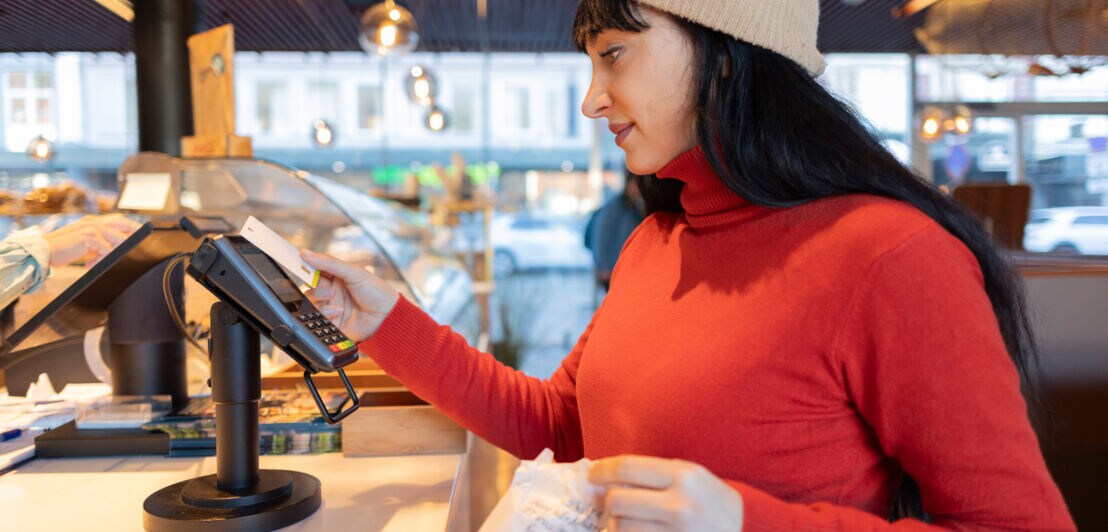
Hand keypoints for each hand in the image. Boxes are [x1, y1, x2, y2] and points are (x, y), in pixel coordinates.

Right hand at [43, 213, 140, 266]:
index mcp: (92, 221)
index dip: (131, 226)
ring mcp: (91, 228)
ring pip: (116, 238)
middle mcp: (93, 221)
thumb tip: (115, 251)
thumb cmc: (63, 250)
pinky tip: (91, 265)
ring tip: (122, 258)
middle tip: (145, 241)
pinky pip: (105, 249)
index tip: (142, 232)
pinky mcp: (88, 237)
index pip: (117, 219)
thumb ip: (99, 244)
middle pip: (122, 223)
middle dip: (134, 231)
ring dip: (119, 249)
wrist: (43, 251)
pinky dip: (103, 259)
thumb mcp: (85, 245)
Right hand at [300, 250, 399, 342]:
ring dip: (321, 300)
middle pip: (310, 288)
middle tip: (328, 291)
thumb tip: (306, 253)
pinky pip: (318, 318)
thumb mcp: (354, 273)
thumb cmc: (377, 292)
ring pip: (311, 303)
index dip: (306, 268)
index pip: (315, 271)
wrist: (388, 316)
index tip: (299, 264)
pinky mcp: (331, 323)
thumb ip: (329, 263)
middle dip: (316, 289)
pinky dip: (326, 313)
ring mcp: (331, 308)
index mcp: (337, 278)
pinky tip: (339, 312)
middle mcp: (332, 292)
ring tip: (336, 301)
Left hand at [589, 455, 743, 531]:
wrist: (745, 528)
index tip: (591, 474)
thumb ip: (653, 474)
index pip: (627, 468)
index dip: (602, 470)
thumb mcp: (690, 476)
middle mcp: (679, 505)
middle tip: (612, 501)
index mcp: (683, 476)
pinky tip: (640, 530)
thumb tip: (607, 476)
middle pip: (618, 501)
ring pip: (622, 527)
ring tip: (630, 518)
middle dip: (610, 501)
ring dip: (619, 523)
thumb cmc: (711, 499)